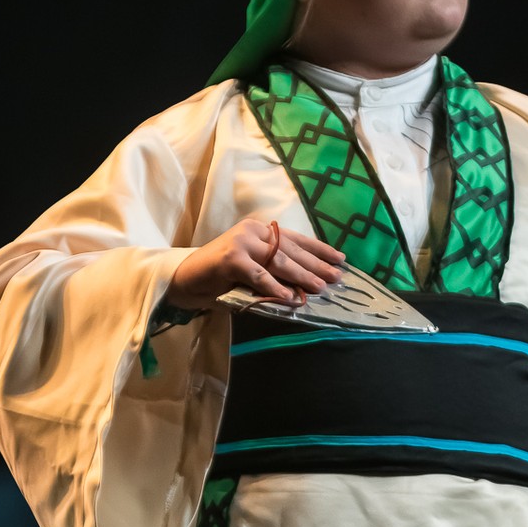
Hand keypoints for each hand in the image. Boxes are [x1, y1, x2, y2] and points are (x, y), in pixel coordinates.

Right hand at [166, 219, 345, 309]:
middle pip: (292, 250)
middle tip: (336, 278)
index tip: (341, 259)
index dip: (320, 249)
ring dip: (301, 276)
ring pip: (278, 261)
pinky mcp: (230, 259)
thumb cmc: (222, 276)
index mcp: (262, 229)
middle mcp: (253, 231)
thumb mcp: (254, 267)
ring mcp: (241, 243)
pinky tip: (290, 296)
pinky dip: (274, 287)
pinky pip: (258, 275)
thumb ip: (275, 268)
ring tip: (320, 287)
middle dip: (316, 265)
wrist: (186, 278)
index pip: (297, 239)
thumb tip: (309, 282)